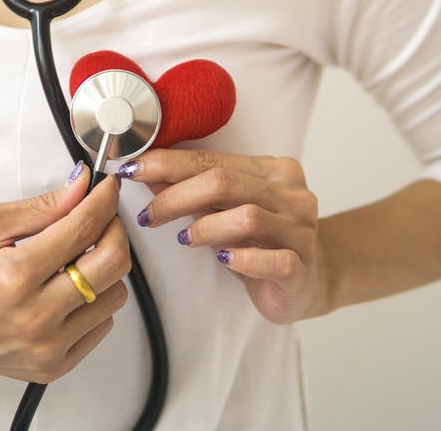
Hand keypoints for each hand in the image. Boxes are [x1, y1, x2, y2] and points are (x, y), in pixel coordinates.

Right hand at [0, 163, 130, 383]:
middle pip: (113, 263)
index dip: (103, 201)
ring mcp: (47, 345)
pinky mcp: (54, 365)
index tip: (107, 189)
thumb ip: (41, 206)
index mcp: (16, 274)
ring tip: (76, 259)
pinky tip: (66, 291)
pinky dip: (94, 302)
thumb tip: (81, 187)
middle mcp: (36, 315)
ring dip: (104, 269)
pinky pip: (102, 326)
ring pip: (115, 296)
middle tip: (101, 219)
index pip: (83, 227)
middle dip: (115, 231)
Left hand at [120, 149, 325, 323]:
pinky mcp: (302, 267)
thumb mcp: (225, 210)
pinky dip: (243, 259)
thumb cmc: (262, 242)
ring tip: (185, 239)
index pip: (212, 160)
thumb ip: (193, 190)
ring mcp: (301, 230)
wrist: (308, 281)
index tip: (133, 170)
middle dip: (176, 196)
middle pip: (225, 183)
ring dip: (205, 227)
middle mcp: (291, 194)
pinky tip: (224, 259)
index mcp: (272, 170)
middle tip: (150, 214)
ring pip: (247, 217)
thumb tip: (146, 172)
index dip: (168, 164)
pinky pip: (274, 260)